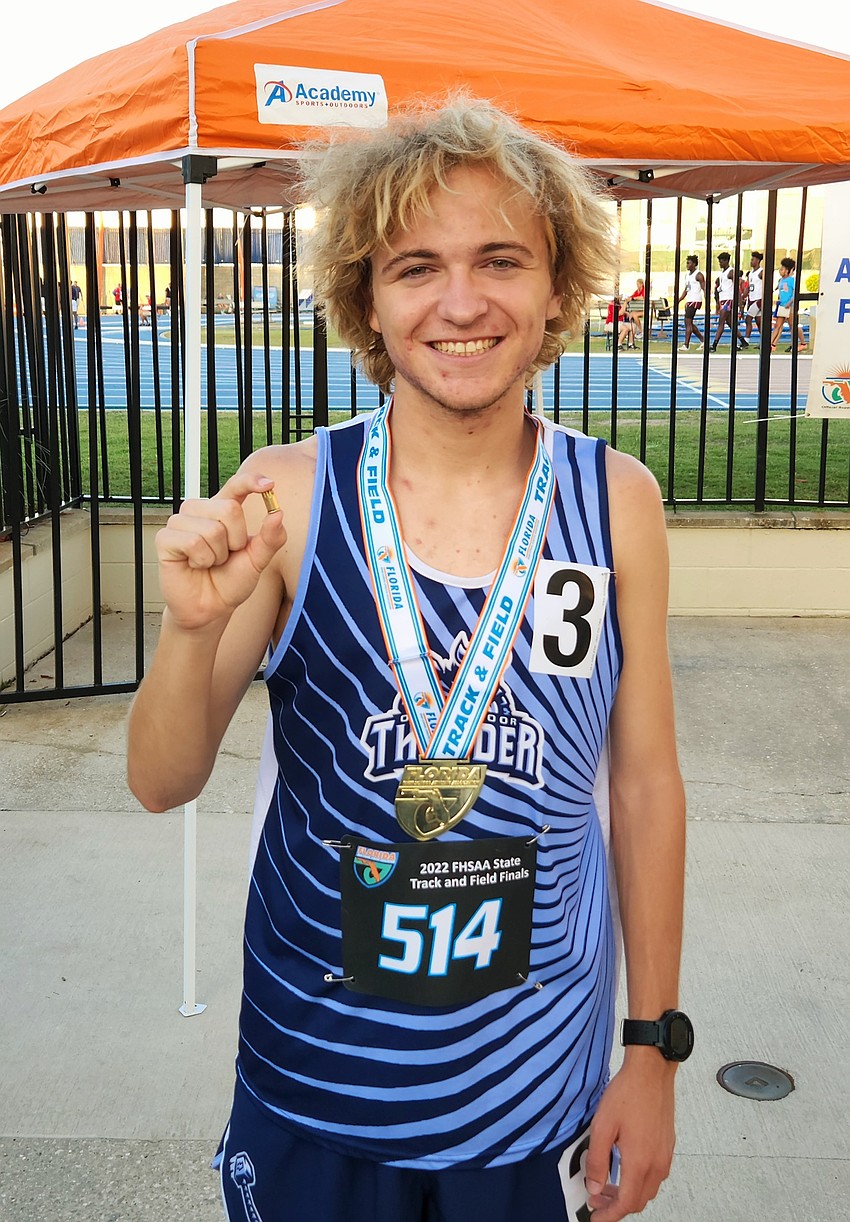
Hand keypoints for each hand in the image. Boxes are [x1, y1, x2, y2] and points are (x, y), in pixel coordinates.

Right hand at [155, 471, 285, 630]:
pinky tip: (195, 565)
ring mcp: (180, 522)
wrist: (211, 608)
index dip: (250, 482)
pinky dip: (201, 560)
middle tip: (226, 556)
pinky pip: (193, 542)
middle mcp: (199, 510)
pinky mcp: (165, 538)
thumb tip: (278, 514)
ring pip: (212, 529)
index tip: (269, 484)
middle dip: (236, 540)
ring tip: (209, 562)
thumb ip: (270, 538)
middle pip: (229, 509)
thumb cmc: (231, 581)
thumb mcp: (257, 560)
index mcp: (222, 510)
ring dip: (218, 554)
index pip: (235, 487)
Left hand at [584, 1054, 675, 1220]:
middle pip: (639, 1201)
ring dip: (628, 1193)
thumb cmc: (629, 1093)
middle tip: (597, 1200)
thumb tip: (594, 1186)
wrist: (652, 1072)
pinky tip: (624, 1167)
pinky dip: (638, 1180)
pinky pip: (654, 1174)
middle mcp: (657, 1164)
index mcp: (640, 1162)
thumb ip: (596, 1161)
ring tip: (607, 1184)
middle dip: (616, 1205)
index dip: (609, 1215)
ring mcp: (664, 1155)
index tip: (596, 1218)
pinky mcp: (667, 1145)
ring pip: (647, 1189)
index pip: (626, 1204)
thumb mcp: (602, 1126)